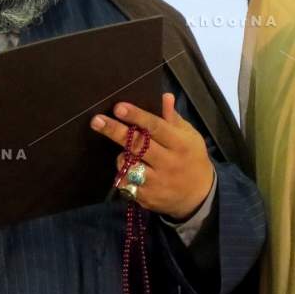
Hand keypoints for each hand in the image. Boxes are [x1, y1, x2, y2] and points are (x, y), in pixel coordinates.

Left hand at [90, 93, 214, 219]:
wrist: (198, 195)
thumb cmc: (192, 157)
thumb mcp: (190, 136)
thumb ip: (173, 118)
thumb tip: (165, 96)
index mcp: (180, 144)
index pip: (156, 127)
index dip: (136, 116)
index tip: (118, 107)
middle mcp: (168, 163)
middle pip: (137, 145)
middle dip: (115, 131)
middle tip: (96, 120)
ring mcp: (157, 182)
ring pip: (128, 164)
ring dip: (122, 156)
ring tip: (127, 152)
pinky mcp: (147, 197)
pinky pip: (125, 182)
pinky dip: (123, 173)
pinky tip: (130, 169)